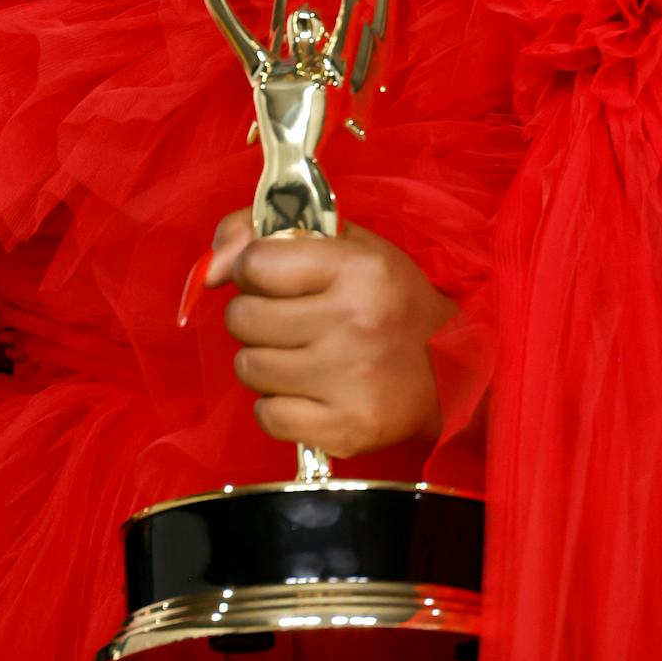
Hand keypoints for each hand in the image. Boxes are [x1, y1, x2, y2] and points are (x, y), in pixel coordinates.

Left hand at [205, 212, 457, 458]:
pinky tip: (309, 393)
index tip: (274, 280)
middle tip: (291, 321)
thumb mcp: (348, 247)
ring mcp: (349, 379)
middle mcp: (353, 321)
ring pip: (249, 367)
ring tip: (302, 357)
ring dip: (266, 362)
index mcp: (358, 268)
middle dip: (256, 317)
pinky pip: (267, 416)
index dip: (254, 271)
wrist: (451, 373)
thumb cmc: (391, 302)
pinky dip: (279, 406)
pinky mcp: (345, 427)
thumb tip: (210, 264)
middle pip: (243, 318)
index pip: (255, 263)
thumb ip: (273, 233)